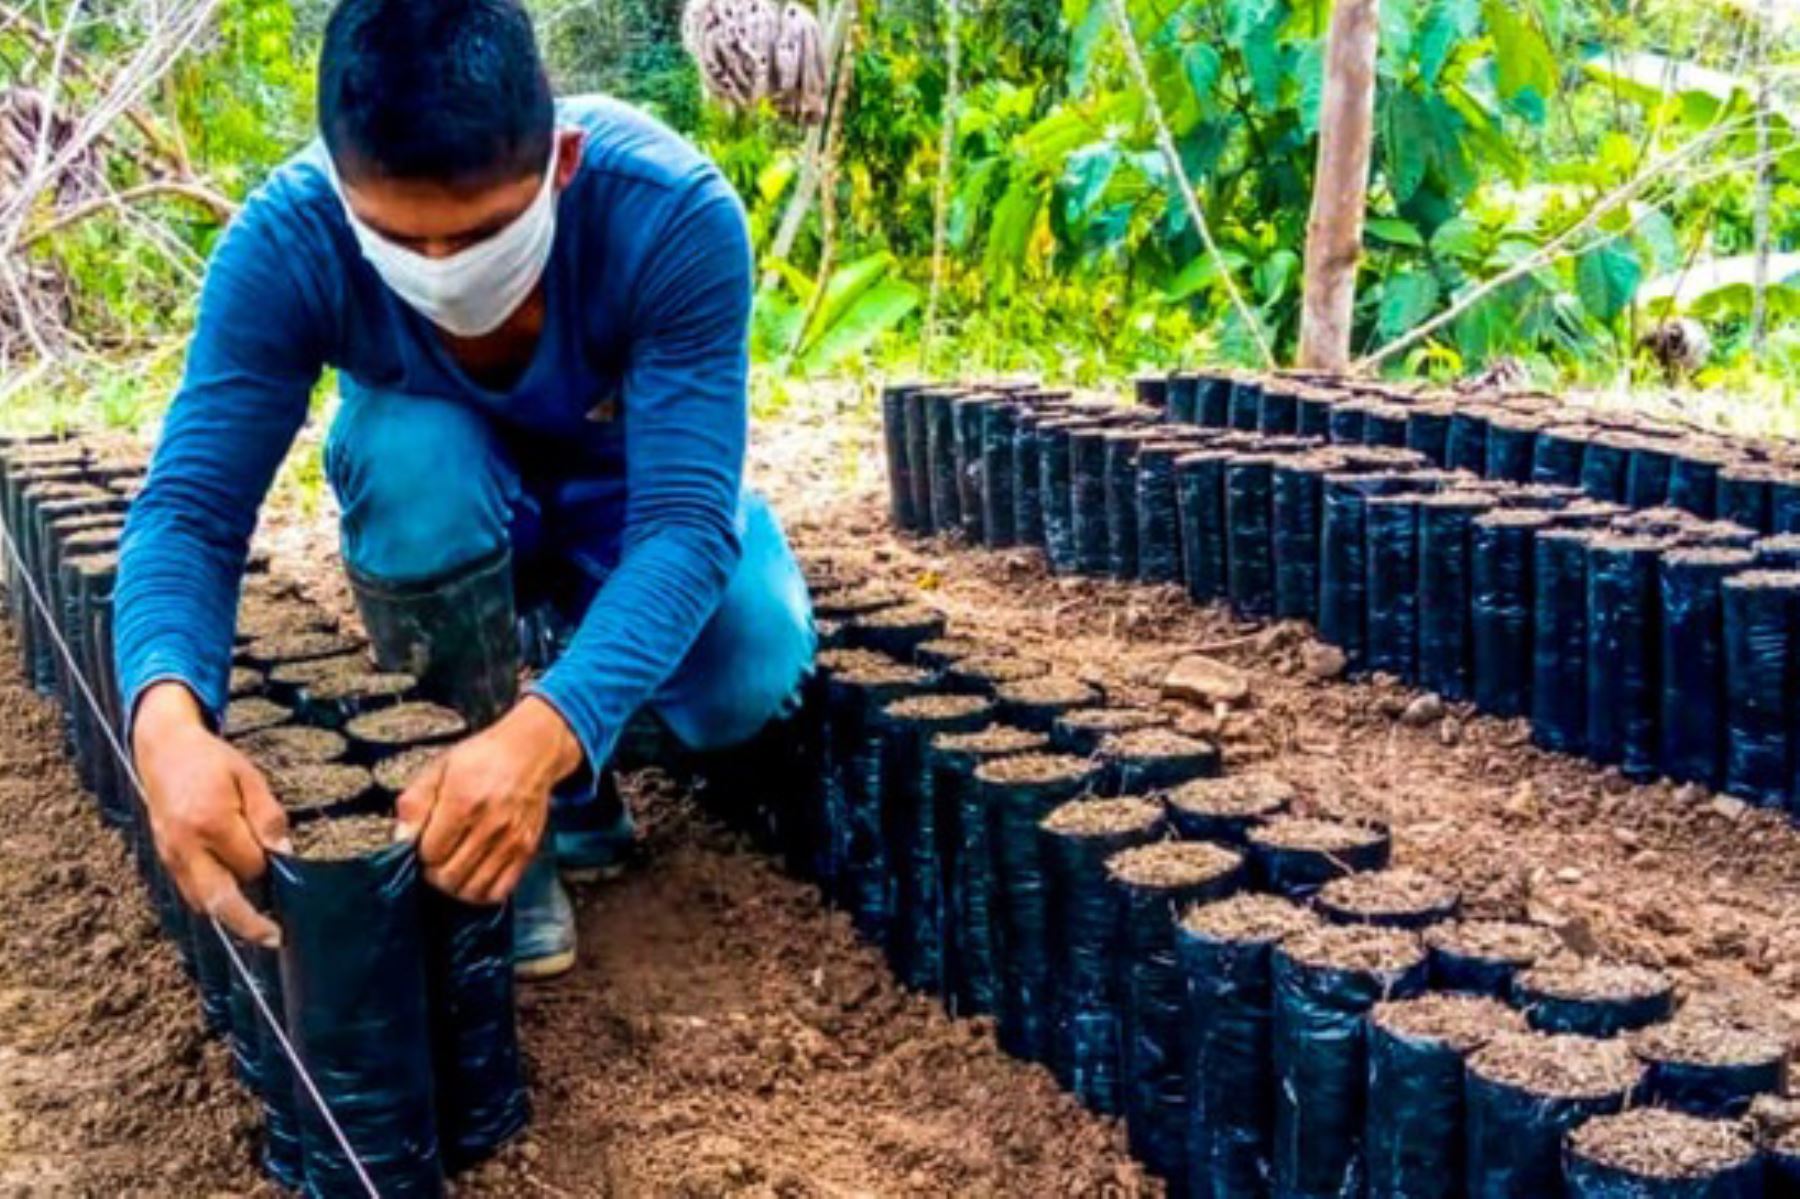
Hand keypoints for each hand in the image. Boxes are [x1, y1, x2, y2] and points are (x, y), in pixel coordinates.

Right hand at [133, 682, 288, 947]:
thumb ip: (268, 816)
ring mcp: (171, 855)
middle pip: (219, 899)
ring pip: (202, 902)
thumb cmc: (213, 761)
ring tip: (259, 929)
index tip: (286, 867)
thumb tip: (285, 854)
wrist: (163, 750)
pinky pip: (190, 891)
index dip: (270, 868)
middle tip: (275, 939)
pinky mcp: (165, 858)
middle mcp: (186, 846)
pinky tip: (235, 904)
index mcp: (210, 822)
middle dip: (248, 924)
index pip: (250, 865)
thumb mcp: (249, 777)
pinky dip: (213, 902)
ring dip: (230, 917)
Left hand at [396, 696, 582, 904]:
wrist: (531, 751)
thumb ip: (415, 803)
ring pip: (472, 889)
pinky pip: (500, 890)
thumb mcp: (439, 768)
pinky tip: (474, 878)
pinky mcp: (527, 849)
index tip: (422, 845)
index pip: (430, 853)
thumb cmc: (482, 757)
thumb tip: (400, 838)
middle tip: (434, 860)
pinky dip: (482, 893)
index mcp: (463, 801)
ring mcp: (510, 840)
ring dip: (455, 886)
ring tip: (452, 870)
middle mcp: (489, 824)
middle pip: (448, 875)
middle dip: (434, 873)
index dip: (419, 853)